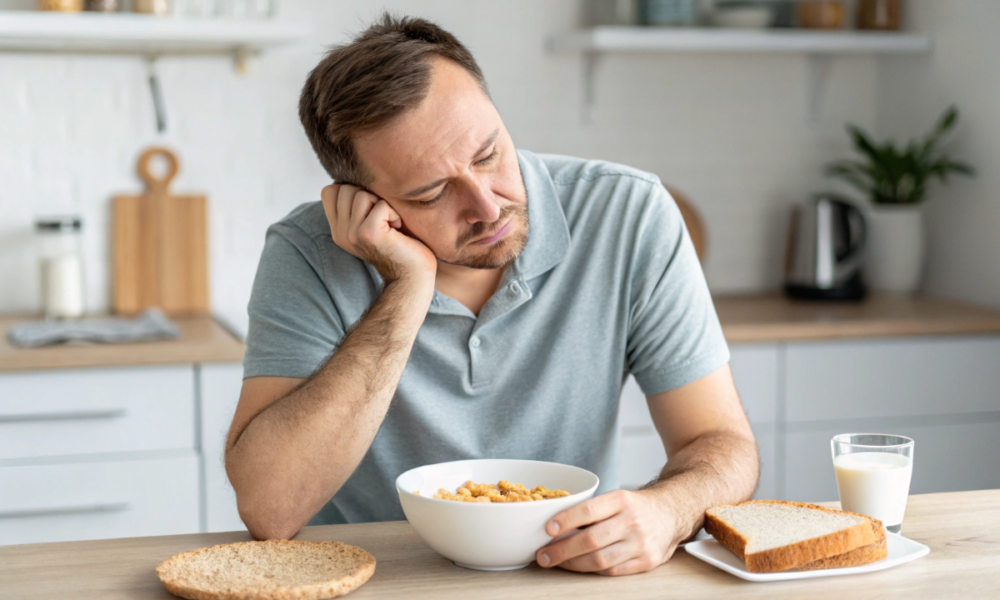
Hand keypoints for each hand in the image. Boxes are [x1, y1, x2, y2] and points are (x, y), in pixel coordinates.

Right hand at [321, 184, 435, 285]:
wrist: (414, 275)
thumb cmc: (401, 243)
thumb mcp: (372, 221)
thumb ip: (358, 204)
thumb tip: (358, 172)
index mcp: (338, 229)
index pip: (330, 190)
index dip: (353, 191)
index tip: (372, 210)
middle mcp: (341, 233)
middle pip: (345, 188)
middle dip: (370, 196)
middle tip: (384, 219)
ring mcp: (352, 234)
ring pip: (361, 194)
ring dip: (383, 205)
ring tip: (391, 224)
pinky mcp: (368, 234)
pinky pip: (380, 205)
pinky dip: (394, 213)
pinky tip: (397, 230)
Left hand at [535, 489, 681, 575]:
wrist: (672, 514)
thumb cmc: (636, 507)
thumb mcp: (617, 498)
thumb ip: (593, 511)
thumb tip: (555, 527)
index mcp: (622, 500)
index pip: (588, 510)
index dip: (566, 520)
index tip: (547, 529)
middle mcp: (632, 521)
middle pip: (591, 540)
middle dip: (562, 550)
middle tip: (543, 555)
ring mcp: (641, 543)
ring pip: (600, 560)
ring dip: (573, 564)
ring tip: (557, 562)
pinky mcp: (647, 561)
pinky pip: (613, 571)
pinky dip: (593, 571)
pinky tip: (581, 566)